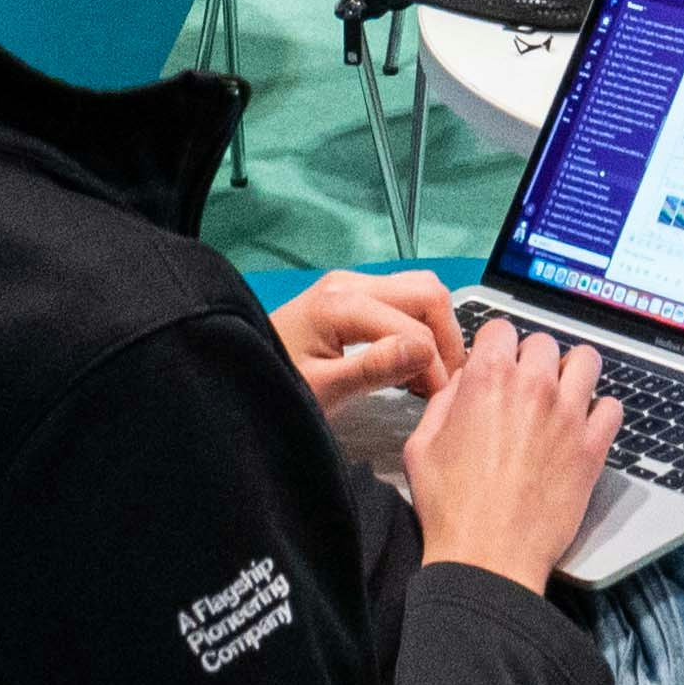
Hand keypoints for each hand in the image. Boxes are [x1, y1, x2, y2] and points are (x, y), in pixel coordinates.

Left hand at [273, 269, 462, 407]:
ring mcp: (351, 283)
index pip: (415, 327)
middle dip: (445, 338)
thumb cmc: (275, 386)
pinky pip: (402, 298)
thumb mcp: (324, 389)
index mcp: (343, 302)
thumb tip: (427, 351)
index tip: (436, 402)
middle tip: (442, 384)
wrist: (237, 373)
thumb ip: (374, 367)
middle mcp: (351, 282)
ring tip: (429, 374)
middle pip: (427, 292)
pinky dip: (418, 325)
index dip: (435, 366)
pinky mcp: (351, 293)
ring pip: (419, 290)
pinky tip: (411, 362)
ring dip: (434, 329)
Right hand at [400, 325, 609, 584]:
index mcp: (488, 379)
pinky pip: (612, 407)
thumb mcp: (421, 444)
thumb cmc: (450, 507)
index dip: (494, 347)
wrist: (488, 556)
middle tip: (523, 388)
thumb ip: (444, 401)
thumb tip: (464, 383)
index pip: (501, 328)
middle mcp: (533, 387)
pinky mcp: (593, 447)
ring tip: (560, 396)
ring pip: (587, 361)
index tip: (494, 365)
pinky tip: (583, 428)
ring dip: (572, 373)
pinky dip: (600, 413)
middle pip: (545, 342)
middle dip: (531, 360)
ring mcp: (569, 415)